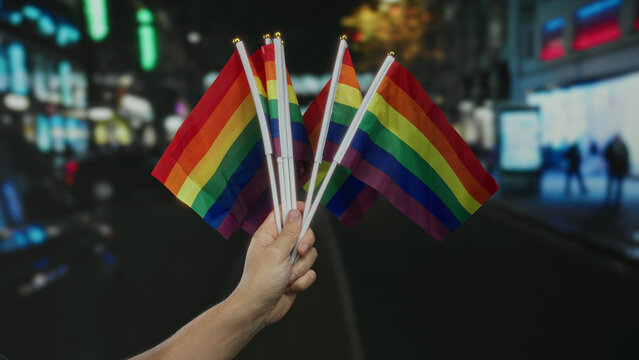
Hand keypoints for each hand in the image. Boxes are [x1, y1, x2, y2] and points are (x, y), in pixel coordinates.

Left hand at [232, 201, 317, 327]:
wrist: (258, 310)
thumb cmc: (260, 282)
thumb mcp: (276, 252)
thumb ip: (289, 232)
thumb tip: (295, 212)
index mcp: (268, 235)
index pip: (283, 213)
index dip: (296, 209)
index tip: (308, 208)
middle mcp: (279, 246)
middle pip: (303, 233)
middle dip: (305, 245)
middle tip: (299, 252)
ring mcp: (287, 261)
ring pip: (309, 255)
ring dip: (301, 268)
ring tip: (287, 277)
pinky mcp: (294, 276)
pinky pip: (310, 272)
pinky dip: (302, 281)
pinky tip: (289, 287)